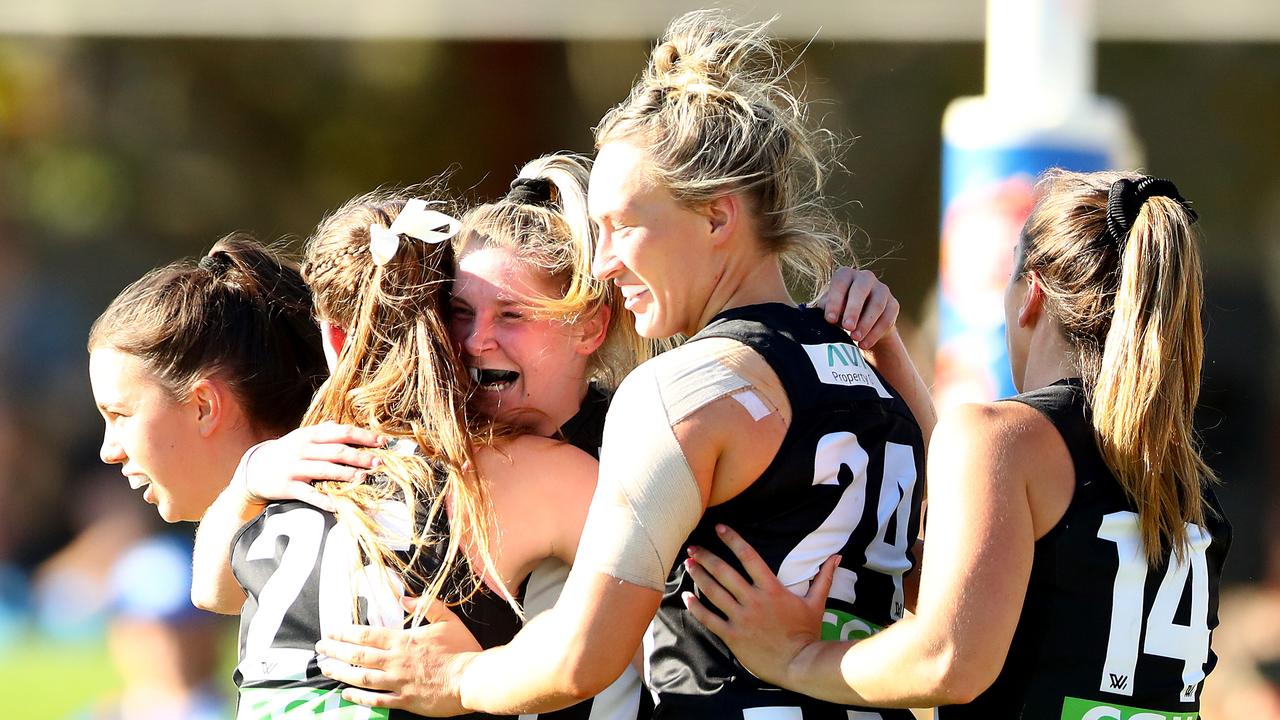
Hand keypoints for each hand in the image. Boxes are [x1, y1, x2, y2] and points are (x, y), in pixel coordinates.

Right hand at [240, 422, 384, 511]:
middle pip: (337, 451)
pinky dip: (325, 500)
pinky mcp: (288, 487)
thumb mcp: (301, 437)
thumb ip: (322, 431)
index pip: (341, 432)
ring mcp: (295, 468)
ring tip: (365, 477)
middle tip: (379, 462)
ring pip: (326, 470)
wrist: (253, 470)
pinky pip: (310, 494)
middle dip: (361, 456)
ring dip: (348, 474)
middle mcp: (303, 449)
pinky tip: (339, 504)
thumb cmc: (285, 452)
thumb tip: (342, 425)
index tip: (382, 441)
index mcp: (309, 435)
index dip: (363, 436)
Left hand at [316, 600, 480, 715]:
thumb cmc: (463, 649)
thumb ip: (426, 605)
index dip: (345, 633)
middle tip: (321, 648)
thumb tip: (405, 597)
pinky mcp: (405, 700)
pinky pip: (376, 700)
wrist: (473, 679)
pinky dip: (359, 697)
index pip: (367, 635)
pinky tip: (347, 694)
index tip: (331, 632)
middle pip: (358, 656)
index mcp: (404, 641)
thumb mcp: (447, 620)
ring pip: (362, 678)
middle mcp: (396, 661)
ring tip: (326, 668)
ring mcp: (399, 683)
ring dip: (341, 672)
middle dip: (336, 651)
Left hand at [683, 524, 838, 687]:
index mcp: (772, 589)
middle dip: (706, 557)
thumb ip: (823, 578)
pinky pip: (709, 619)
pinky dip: (696, 607)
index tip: (719, 528)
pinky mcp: (732, 635)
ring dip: (698, 576)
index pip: (748, 556)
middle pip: (724, 572)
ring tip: (688, 564)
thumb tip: (836, 557)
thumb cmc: (807, 633)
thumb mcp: (816, 603)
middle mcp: (753, 600)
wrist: (799, 664)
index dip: (733, 540)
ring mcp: (741, 618)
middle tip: (693, 547)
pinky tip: (686, 597)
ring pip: (713, 592)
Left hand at [816, 267, 899, 347]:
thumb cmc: (839, 312)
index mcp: (846, 275)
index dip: (835, 300)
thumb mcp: (830, 310)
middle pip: (861, 290)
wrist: (861, 323)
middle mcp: (865, 278)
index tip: (830, 319)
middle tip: (847, 327)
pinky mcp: (893, 305)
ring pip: (877, 305)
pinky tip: (864, 344)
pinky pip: (886, 319)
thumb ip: (827, 311)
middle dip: (853, 309)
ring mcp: (882, 290)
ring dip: (866, 324)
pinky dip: (875, 333)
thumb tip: (825, 318)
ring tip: (855, 338)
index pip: (840, 282)